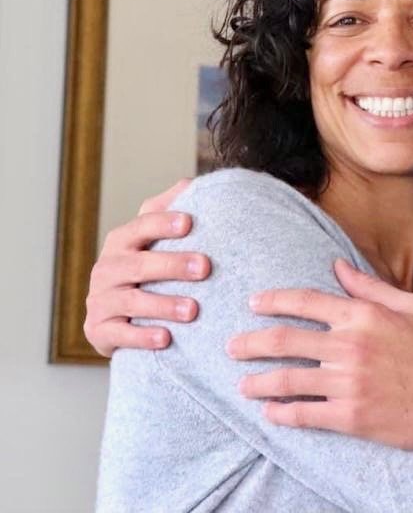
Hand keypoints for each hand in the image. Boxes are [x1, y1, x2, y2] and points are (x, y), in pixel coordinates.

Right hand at [84, 179, 210, 356]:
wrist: (117, 315)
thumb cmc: (145, 266)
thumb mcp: (153, 236)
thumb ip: (168, 209)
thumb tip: (191, 183)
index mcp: (122, 240)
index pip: (141, 226)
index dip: (163, 223)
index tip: (189, 223)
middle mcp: (106, 268)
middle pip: (140, 264)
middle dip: (173, 265)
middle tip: (204, 267)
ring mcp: (100, 300)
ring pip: (132, 301)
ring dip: (163, 304)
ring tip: (193, 309)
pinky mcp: (98, 331)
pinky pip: (120, 335)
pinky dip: (142, 337)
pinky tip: (166, 338)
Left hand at [228, 258, 412, 449]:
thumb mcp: (411, 306)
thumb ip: (370, 287)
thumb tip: (338, 266)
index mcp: (363, 314)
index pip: (306, 302)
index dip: (274, 301)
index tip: (254, 303)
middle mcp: (350, 345)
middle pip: (286, 340)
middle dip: (252, 342)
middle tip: (232, 346)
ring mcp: (348, 383)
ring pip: (288, 379)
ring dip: (259, 380)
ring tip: (243, 383)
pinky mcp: (351, 417)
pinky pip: (305, 414)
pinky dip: (283, 413)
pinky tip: (270, 413)